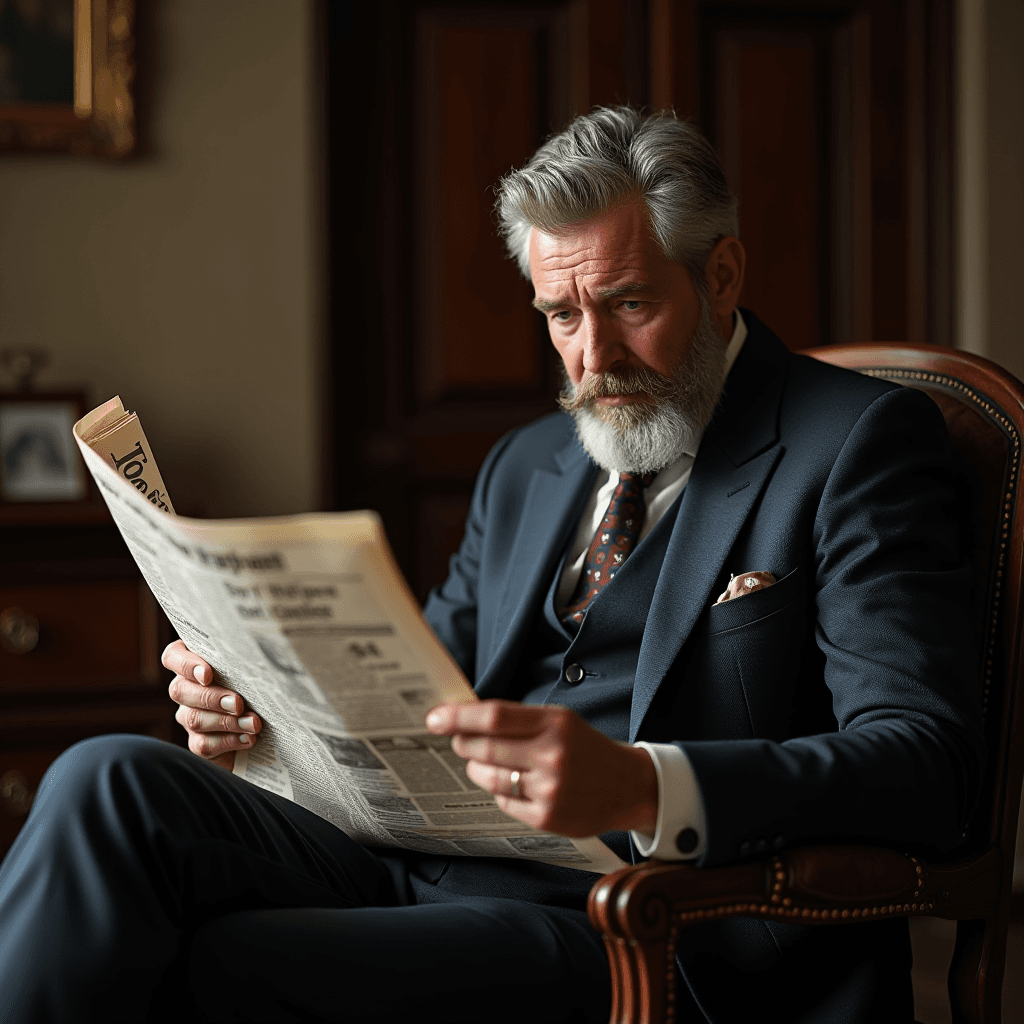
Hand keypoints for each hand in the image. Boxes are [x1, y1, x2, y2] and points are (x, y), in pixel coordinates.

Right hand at [162, 639, 260, 768]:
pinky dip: (228, 741)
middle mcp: (186, 688)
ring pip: (193, 718)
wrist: (273, 720)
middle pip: (180, 690)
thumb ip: (251, 659)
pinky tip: (248, 738)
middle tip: (238, 703)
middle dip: (211, 697)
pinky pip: (203, 744)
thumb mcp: (257, 667)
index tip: (208, 674)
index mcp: (196, 662)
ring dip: (226, 721)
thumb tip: (259, 662)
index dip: (185, 664)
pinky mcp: (198, 742)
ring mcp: (189, 716)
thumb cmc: (262, 683)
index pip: (173, 656)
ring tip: (253, 723)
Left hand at [425, 700, 656, 837]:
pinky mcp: (547, 817)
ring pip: (488, 778)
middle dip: (462, 743)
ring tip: (486, 763)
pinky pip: (503, 802)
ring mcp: (550, 789)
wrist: (628, 785)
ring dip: (476, 769)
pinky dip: (500, 791)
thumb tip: (463, 718)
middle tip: (458, 740)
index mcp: (555, 723)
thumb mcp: (559, 720)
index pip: (494, 716)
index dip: (458, 717)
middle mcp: (553, 755)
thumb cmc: (583, 747)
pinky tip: (515, 784)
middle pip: (484, 748)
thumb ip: (517, 719)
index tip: (434, 718)